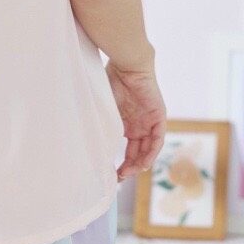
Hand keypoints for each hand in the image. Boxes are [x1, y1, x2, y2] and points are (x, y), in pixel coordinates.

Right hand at [106, 60, 165, 180]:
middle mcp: (139, 125)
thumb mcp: (103, 109)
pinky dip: (151, 152)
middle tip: (119, 178)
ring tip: (129, 173)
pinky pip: (157, 139)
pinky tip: (143, 163)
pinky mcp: (158, 117)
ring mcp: (149, 121)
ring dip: (140, 162)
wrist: (127, 65)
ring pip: (148, 148)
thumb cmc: (110, 81)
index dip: (122, 163)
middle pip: (137, 151)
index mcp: (126, 123)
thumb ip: (99, 125)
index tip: (112, 174)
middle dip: (129, 167)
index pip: (127, 149)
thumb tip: (85, 144)